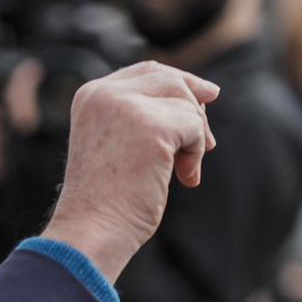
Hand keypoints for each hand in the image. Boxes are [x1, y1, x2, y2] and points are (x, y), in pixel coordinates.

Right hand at [40, 61, 217, 280]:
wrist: (92, 229)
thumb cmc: (105, 199)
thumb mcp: (115, 143)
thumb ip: (141, 117)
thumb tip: (200, 98)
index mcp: (91, 95)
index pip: (145, 72)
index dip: (180, 80)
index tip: (207, 95)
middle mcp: (105, 94)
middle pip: (170, 80)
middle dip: (196, 108)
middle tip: (210, 144)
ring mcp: (127, 108)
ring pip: (186, 104)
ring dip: (195, 139)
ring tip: (183, 172)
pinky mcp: (152, 128)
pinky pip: (194, 128)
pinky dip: (197, 154)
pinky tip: (184, 178)